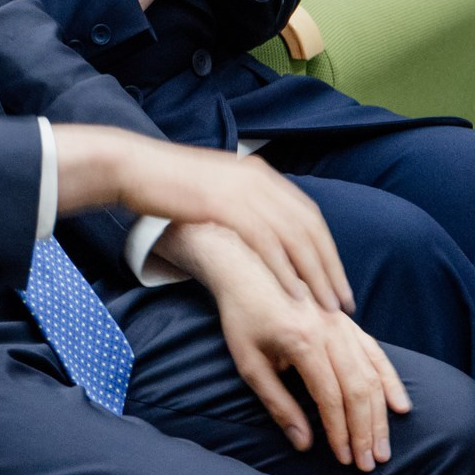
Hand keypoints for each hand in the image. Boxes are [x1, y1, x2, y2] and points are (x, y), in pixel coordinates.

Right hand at [59, 126, 352, 312]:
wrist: (132, 167)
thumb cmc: (165, 184)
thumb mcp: (212, 189)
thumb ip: (238, 205)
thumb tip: (257, 235)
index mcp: (258, 173)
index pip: (308, 214)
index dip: (327, 250)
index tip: (338, 281)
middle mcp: (258, 178)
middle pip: (309, 227)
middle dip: (331, 267)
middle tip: (343, 301)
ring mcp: (242, 189)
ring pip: (295, 237)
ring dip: (316, 274)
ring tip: (326, 306)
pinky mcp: (226, 204)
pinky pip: (266, 243)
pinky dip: (285, 270)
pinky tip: (294, 294)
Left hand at [186, 228, 409, 468]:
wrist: (244, 268)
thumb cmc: (241, 318)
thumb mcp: (249, 363)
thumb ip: (278, 403)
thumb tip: (305, 444)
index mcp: (302, 341)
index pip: (330, 396)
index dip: (340, 431)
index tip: (345, 459)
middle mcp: (328, 330)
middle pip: (359, 388)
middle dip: (366, 430)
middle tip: (371, 463)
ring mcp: (341, 323)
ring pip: (371, 374)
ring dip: (381, 414)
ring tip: (384, 447)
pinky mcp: (345, 320)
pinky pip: (375, 353)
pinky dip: (390, 381)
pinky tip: (400, 406)